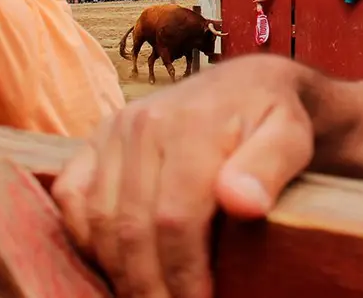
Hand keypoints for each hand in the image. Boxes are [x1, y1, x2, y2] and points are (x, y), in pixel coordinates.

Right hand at [52, 56, 313, 297]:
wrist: (248, 85)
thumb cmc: (275, 120)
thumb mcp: (291, 138)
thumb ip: (270, 168)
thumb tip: (241, 203)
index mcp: (191, 125)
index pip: (175, 221)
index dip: (183, 276)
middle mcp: (142, 123)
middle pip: (132, 227)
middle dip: (149, 285)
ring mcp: (113, 130)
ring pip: (99, 219)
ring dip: (119, 270)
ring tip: (148, 296)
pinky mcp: (95, 138)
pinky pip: (71, 196)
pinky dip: (86, 238)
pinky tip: (115, 262)